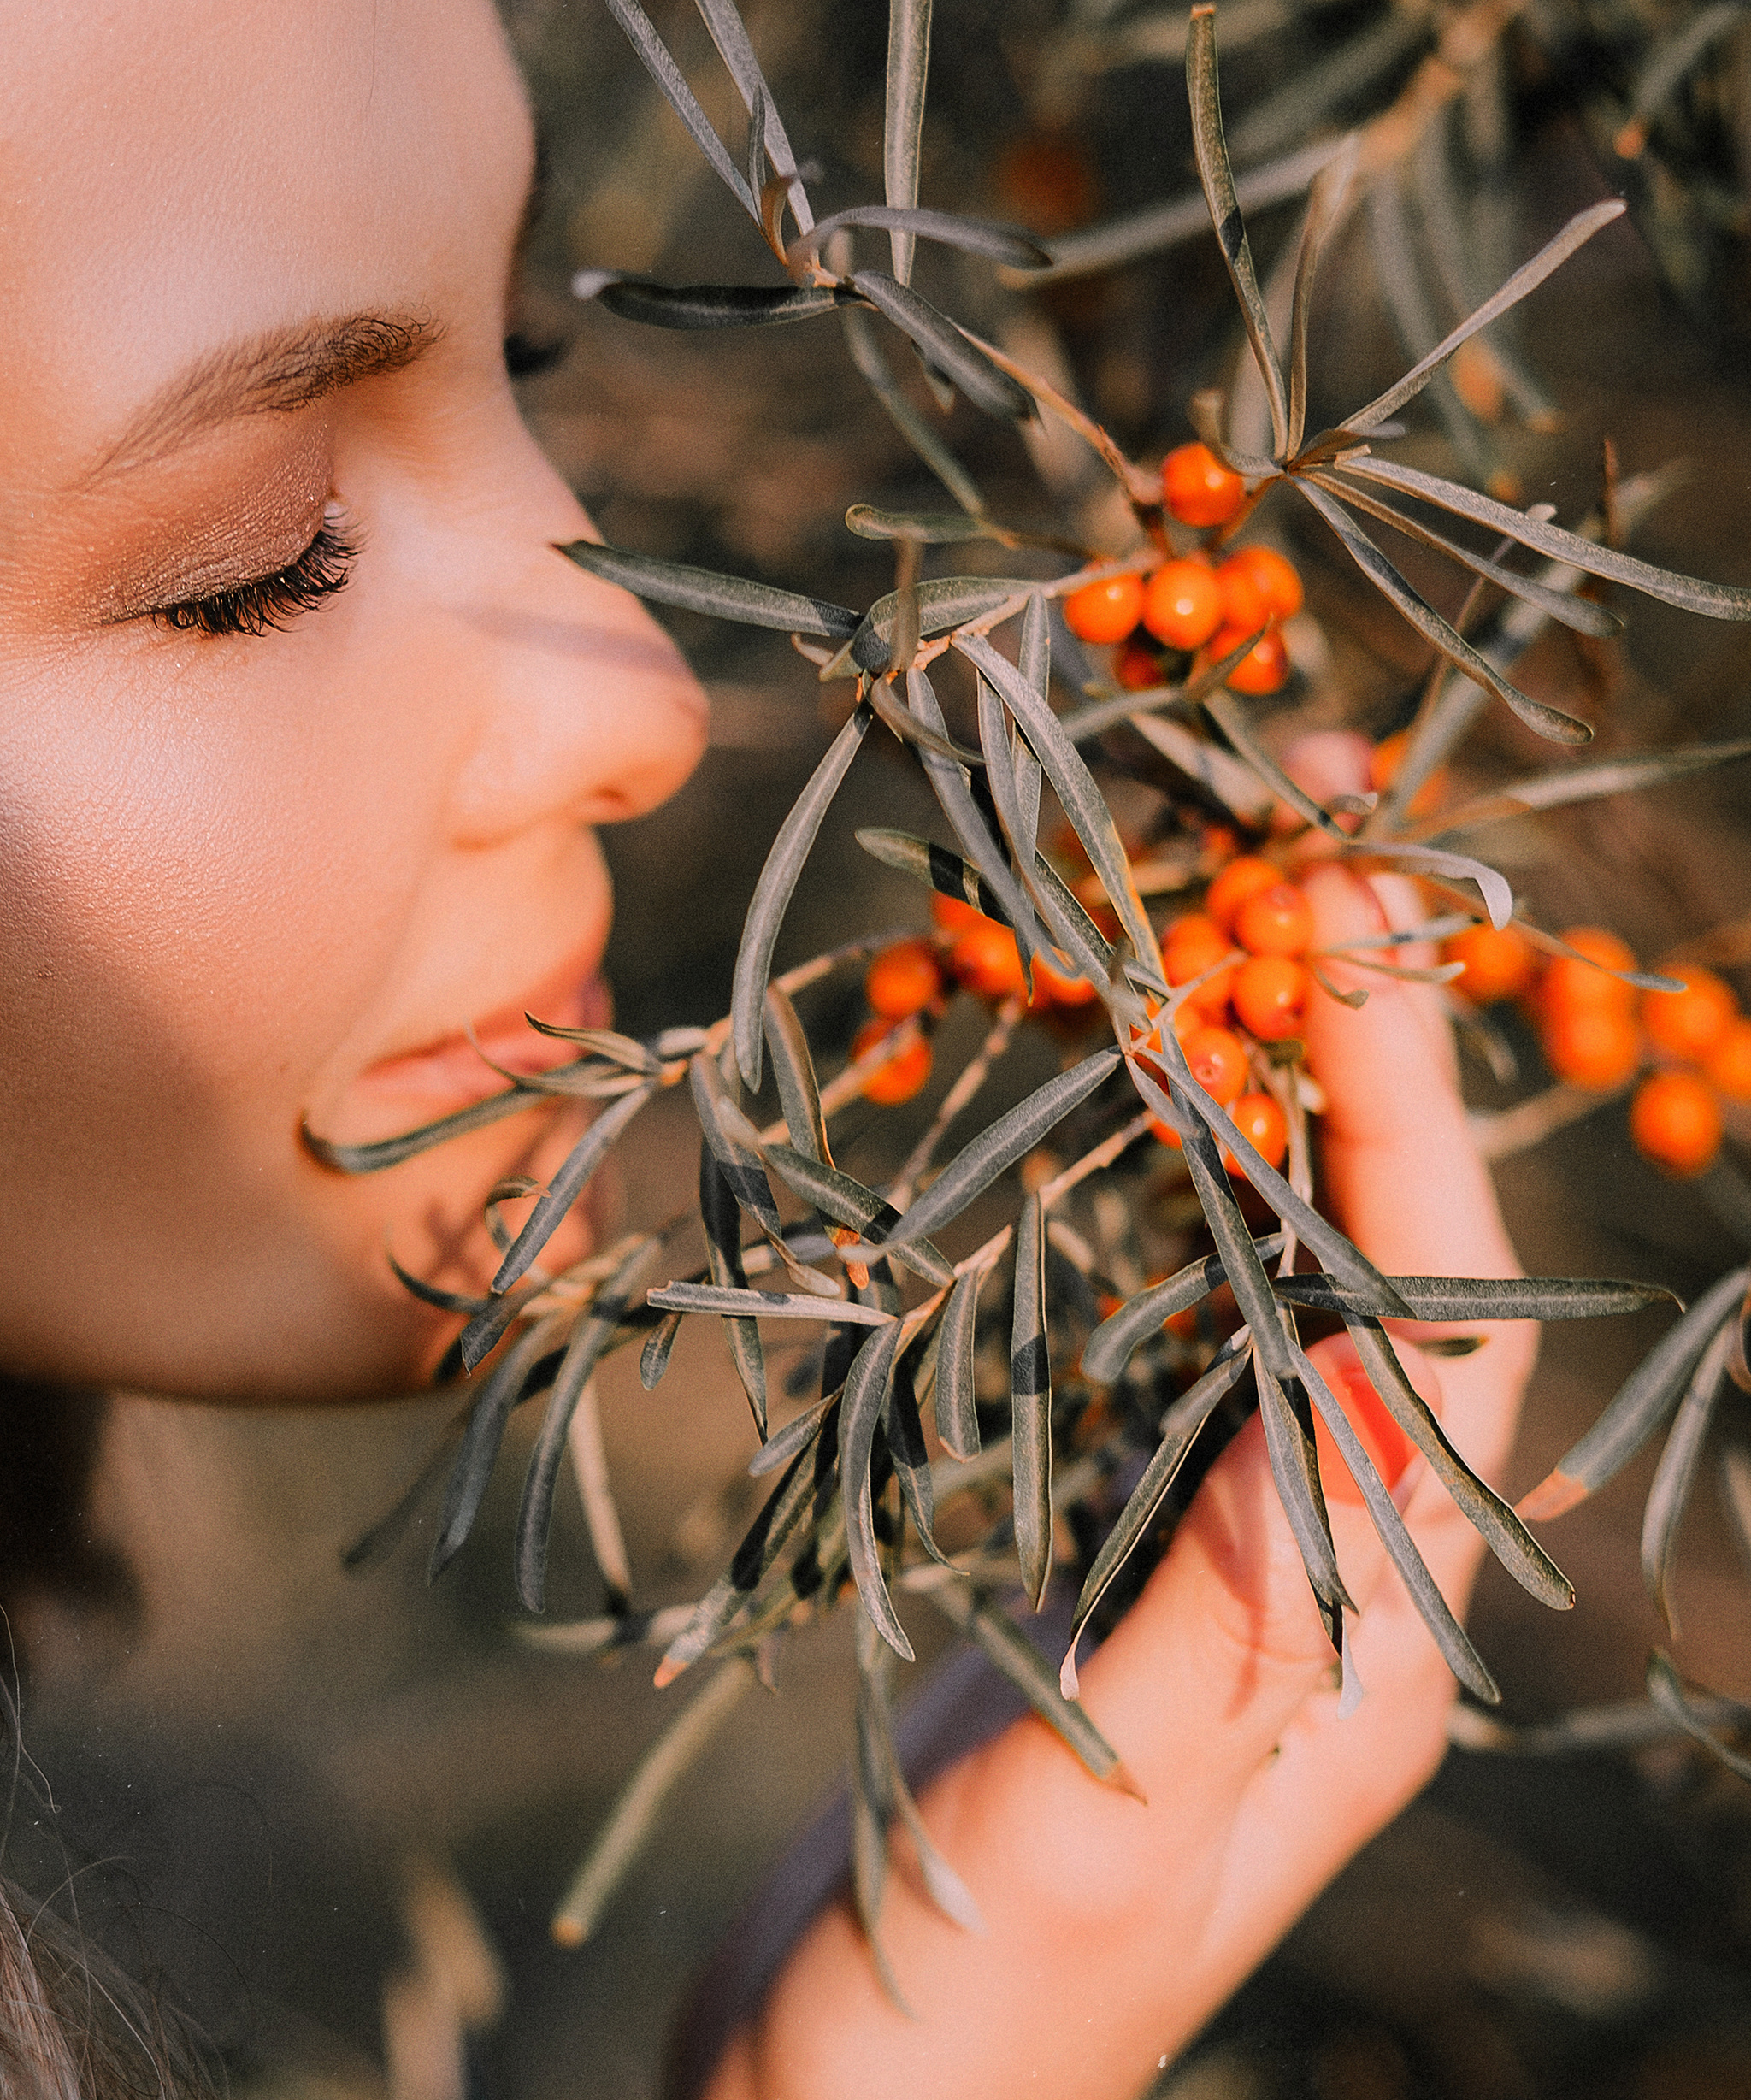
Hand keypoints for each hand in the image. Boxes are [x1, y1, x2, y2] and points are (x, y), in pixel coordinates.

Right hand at [711, 749, 1535, 2099]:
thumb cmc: (953, 2036)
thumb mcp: (1099, 1833)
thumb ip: (1229, 1618)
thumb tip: (1365, 1375)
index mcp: (1359, 1648)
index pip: (1431, 1332)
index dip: (1407, 1115)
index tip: (1344, 923)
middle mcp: (1306, 1576)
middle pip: (1366, 1268)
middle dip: (1342, 1055)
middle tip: (1280, 854)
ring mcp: (1194, 1550)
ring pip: (1250, 1273)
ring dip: (1234, 1097)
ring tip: (1184, 930)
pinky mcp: (1086, 1547)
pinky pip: (1133, 1327)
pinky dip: (1119, 1193)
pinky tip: (1072, 1102)